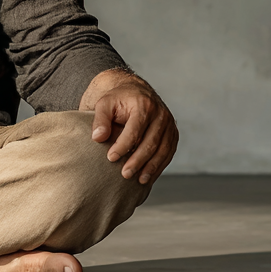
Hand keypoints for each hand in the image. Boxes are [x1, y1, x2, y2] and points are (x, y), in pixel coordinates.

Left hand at [80, 69, 177, 184]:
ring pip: (162, 150)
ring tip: (139, 180)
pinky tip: (149, 176)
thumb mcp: (105, 103)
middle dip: (137, 161)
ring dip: (151, 167)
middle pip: (150, 143)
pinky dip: (160, 166)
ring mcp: (169, 124)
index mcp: (144, 105)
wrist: (136, 91)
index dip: (123, 146)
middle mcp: (160, 114)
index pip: (134, 130)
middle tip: (124, 174)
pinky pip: (168, 152)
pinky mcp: (173, 133)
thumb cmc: (118, 99)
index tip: (111, 158)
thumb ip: (100, 120)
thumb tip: (97, 138)